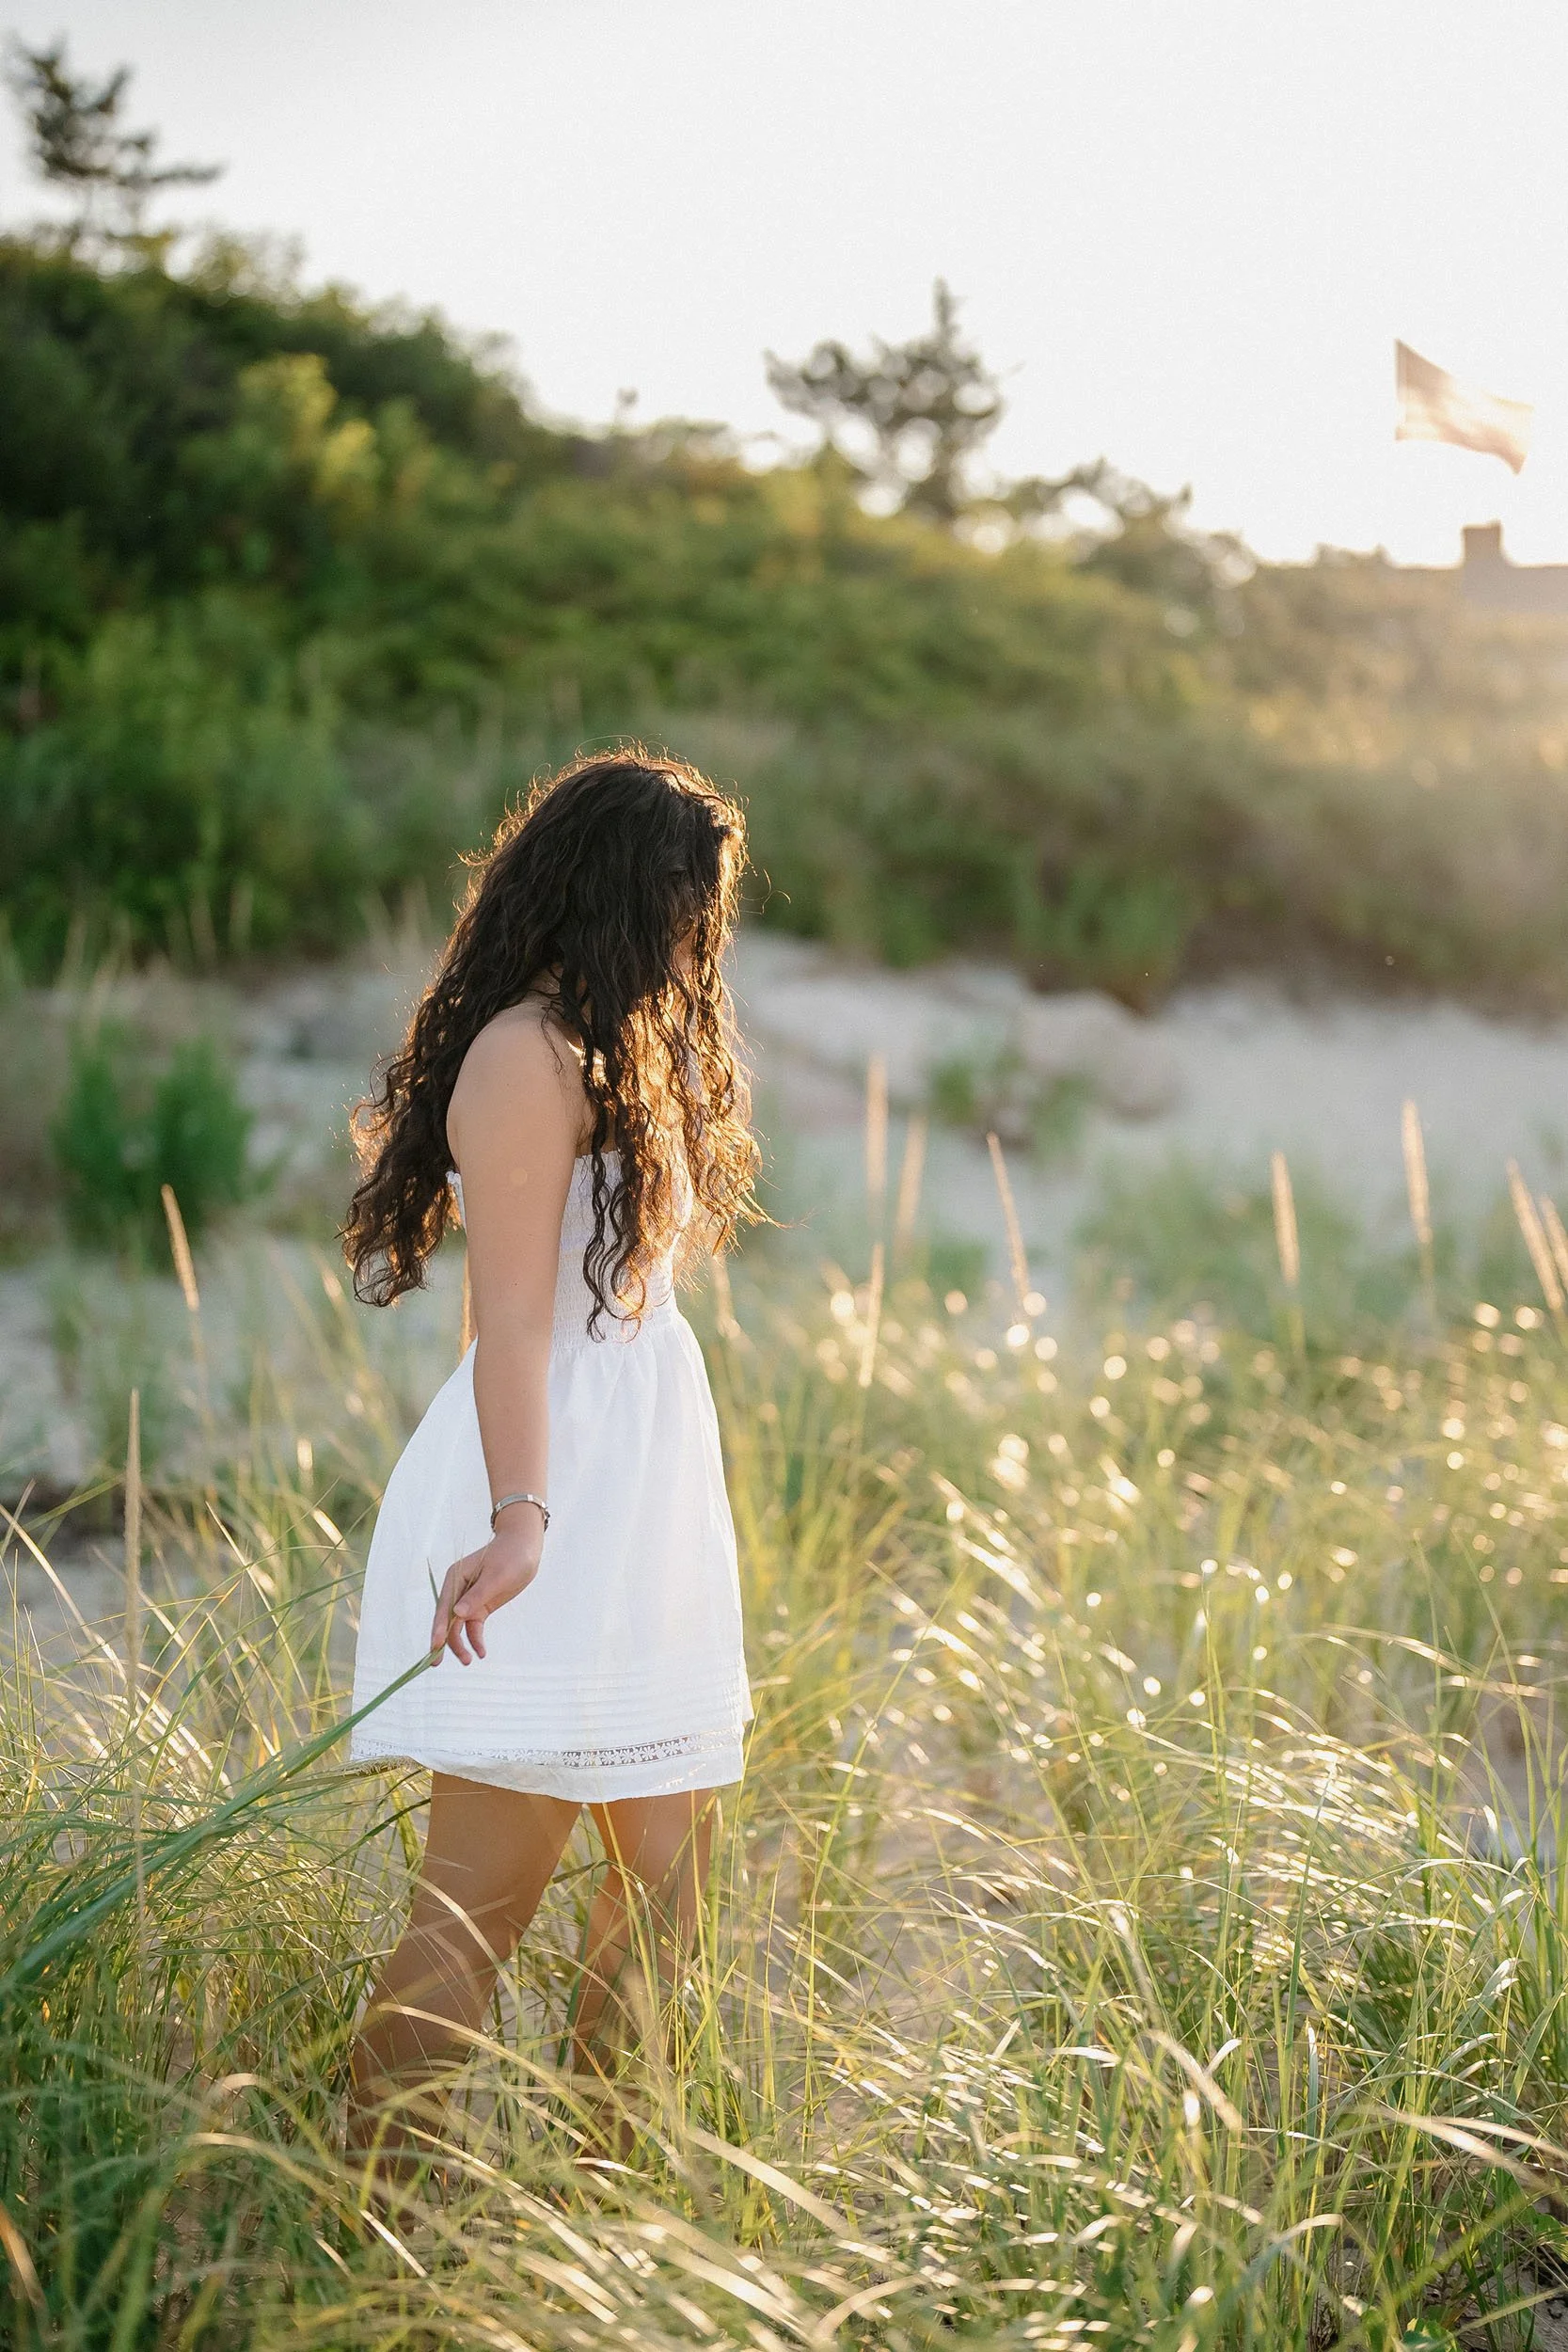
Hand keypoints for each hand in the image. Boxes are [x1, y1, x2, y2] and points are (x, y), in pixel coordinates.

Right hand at [429, 1521, 541, 1663]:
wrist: (526, 1548)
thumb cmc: (511, 1556)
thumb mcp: (497, 1576)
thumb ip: (477, 1595)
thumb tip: (457, 1614)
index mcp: (455, 1578)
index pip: (444, 1606)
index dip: (439, 1627)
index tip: (435, 1645)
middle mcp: (457, 1590)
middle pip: (447, 1620)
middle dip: (444, 1641)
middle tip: (437, 1664)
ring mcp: (468, 1600)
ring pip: (459, 1627)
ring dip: (460, 1644)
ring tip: (468, 1661)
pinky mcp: (480, 1607)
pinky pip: (474, 1627)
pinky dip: (476, 1640)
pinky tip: (481, 1653)